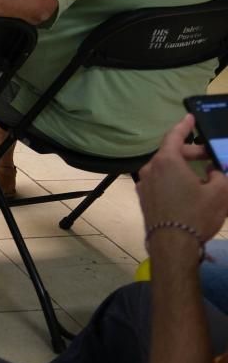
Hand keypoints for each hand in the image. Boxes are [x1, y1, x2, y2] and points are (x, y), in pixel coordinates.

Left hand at [137, 115, 227, 240]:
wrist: (173, 245)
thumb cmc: (196, 215)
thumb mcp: (219, 193)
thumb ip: (220, 175)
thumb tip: (214, 170)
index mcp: (166, 161)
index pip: (174, 136)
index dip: (184, 126)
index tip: (190, 117)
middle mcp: (150, 168)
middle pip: (171, 153)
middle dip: (192, 152)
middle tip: (211, 156)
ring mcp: (143, 184)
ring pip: (166, 168)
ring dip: (183, 168)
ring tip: (204, 176)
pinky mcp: (143, 198)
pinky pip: (160, 182)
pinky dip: (174, 180)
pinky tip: (188, 190)